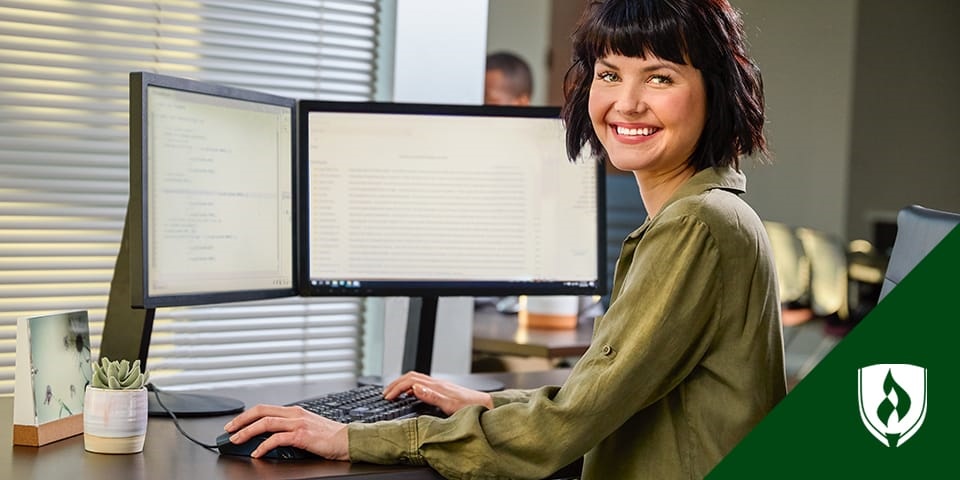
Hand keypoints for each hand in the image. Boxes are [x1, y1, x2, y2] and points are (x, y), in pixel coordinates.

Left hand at [223, 404, 348, 459]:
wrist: (348, 440)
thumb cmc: (330, 437)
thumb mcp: (306, 428)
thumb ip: (289, 430)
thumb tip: (267, 439)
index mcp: (295, 411)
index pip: (264, 408)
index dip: (246, 415)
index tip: (234, 423)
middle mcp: (295, 414)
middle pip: (260, 412)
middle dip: (241, 421)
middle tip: (228, 430)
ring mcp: (298, 423)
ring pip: (265, 423)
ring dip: (247, 432)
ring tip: (236, 440)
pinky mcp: (302, 436)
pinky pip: (277, 439)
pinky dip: (263, 446)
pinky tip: (257, 453)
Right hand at [384, 371, 492, 415]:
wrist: (486, 406)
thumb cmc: (471, 408)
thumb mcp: (450, 405)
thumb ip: (432, 397)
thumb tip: (416, 388)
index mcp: (437, 386)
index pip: (410, 381)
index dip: (396, 388)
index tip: (387, 397)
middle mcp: (438, 384)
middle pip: (411, 377)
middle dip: (395, 384)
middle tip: (385, 393)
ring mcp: (441, 386)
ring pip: (416, 379)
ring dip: (402, 384)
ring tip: (394, 393)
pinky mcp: (443, 391)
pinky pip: (422, 385)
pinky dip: (411, 388)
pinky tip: (411, 395)